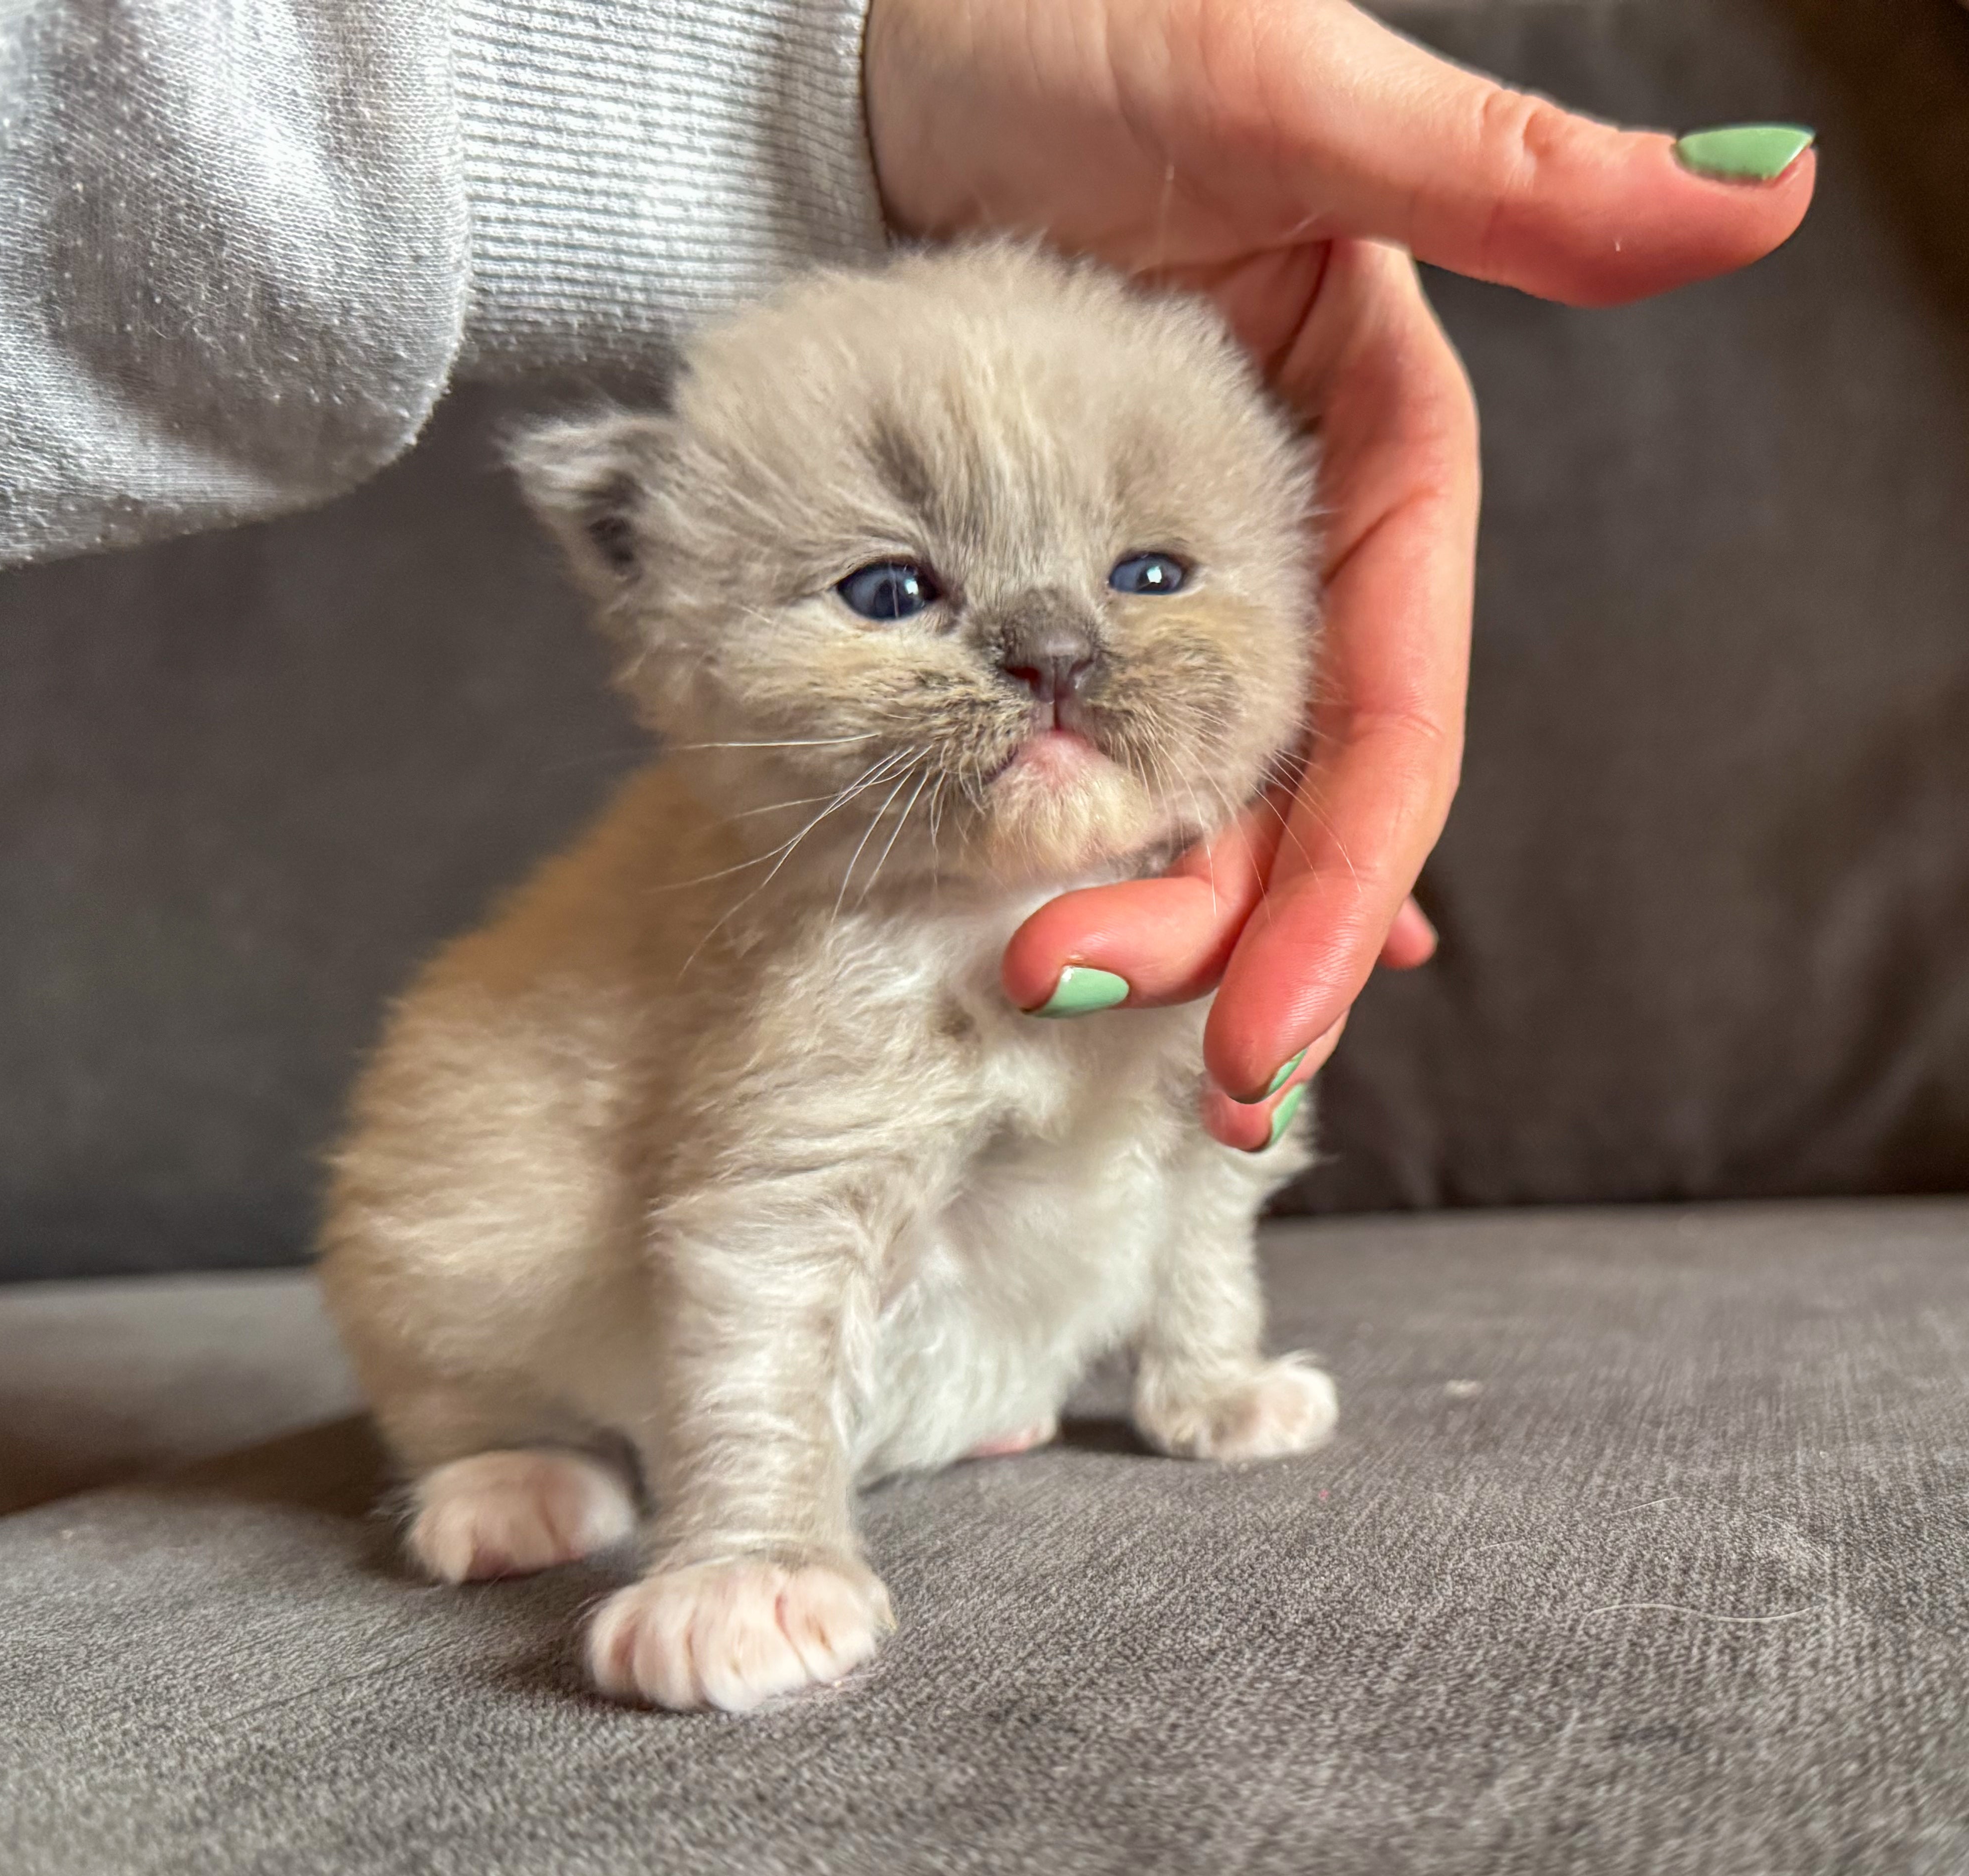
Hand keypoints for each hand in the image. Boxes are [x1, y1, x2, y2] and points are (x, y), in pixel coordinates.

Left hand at [865, 0, 1812, 1144]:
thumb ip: (1502, 178)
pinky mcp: (1054, 597)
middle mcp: (1285, 553)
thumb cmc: (1063, 30)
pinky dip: (1096, 852)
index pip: (1392, 720)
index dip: (1346, 884)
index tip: (1275, 1025)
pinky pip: (1094, 757)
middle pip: (1283, 796)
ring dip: (1142, 923)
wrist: (861, 61)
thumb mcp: (1281, 91)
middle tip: (1078, 1007)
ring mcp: (1167, 587)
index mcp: (1379, 468)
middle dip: (1213, 934)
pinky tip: (1090, 950)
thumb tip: (1764, 199)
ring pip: (1189, 803)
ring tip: (1051, 1003)